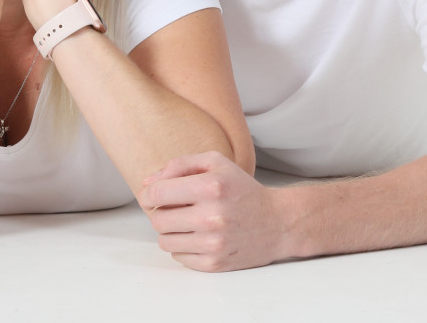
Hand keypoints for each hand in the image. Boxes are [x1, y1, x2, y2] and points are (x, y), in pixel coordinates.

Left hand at [140, 151, 287, 271]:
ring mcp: (213, 243)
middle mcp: (212, 216)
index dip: (149, 194)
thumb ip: (179, 165)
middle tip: (177, 209)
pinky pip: (178, 257)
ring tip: (189, 223)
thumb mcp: (215, 163)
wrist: (277, 222)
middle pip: (157, 219)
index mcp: (211, 187)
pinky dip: (183, 247)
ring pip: (164, 241)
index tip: (154, 195)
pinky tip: (199, 237)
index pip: (157, 193)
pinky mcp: (215, 263)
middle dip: (161, 213)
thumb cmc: (242, 190)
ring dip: (171, 231)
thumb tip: (148, 183)